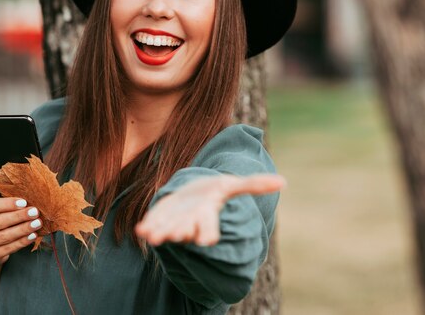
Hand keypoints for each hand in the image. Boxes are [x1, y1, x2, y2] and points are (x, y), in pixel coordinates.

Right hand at [0, 197, 41, 267]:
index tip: (24, 202)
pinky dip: (22, 242)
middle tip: (35, 212)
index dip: (7, 204)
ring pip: (4, 236)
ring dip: (23, 229)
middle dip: (19, 216)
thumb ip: (4, 206)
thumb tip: (27, 202)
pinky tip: (32, 236)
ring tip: (37, 223)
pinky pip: (7, 249)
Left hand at [135, 174, 284, 246]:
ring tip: (153, 237)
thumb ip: (254, 184)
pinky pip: (152, 225)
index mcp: (207, 215)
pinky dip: (147, 228)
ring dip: (161, 234)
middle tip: (179, 236)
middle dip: (182, 232)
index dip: (207, 233)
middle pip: (187, 230)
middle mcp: (190, 222)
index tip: (207, 241)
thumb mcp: (231, 185)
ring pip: (167, 231)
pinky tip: (141, 230)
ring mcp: (173, 222)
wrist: (191, 195)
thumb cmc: (213, 192)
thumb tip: (284, 182)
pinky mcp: (159, 219)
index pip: (209, 228)